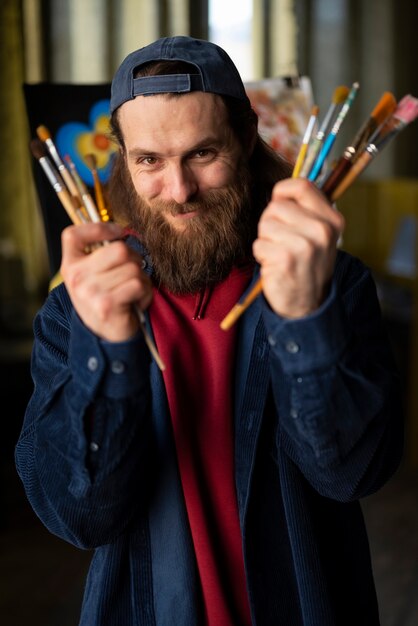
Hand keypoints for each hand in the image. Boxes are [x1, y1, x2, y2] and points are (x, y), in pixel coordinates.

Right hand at [60, 222, 152, 341]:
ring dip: (142, 280)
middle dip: (135, 260)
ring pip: (133, 268)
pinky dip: (144, 293)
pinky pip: (138, 284)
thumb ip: (100, 255)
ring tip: (132, 292)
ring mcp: (90, 291)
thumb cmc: (105, 301)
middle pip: (119, 249)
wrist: (105, 338)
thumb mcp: (93, 277)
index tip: (118, 232)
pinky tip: (136, 301)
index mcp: (70, 266)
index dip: (99, 227)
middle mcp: (76, 277)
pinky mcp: (107, 304)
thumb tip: (122, 232)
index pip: (73, 234)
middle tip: (133, 274)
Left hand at [252, 178, 344, 317]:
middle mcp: (321, 230)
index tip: (279, 202)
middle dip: (271, 222)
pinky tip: (275, 266)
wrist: (308, 304)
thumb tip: (281, 189)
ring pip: (265, 224)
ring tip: (279, 254)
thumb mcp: (319, 235)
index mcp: (332, 220)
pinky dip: (261, 256)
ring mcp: (304, 245)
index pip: (303, 186)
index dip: (283, 191)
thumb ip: (306, 210)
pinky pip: (258, 245)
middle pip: (277, 205)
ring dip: (266, 240)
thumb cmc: (307, 264)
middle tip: (282, 241)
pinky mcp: (285, 258)